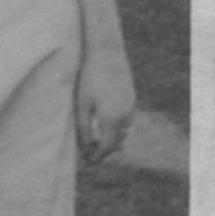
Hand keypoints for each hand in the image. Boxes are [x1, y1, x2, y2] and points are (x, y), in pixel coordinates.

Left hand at [75, 48, 136, 163]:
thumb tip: (85, 147)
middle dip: (105, 152)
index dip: (97, 156)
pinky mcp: (132, 99)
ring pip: (124, 133)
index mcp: (112, 119)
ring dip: (112, 141)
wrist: (107, 53)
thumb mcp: (82, 103)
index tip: (88, 162)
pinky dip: (118, 129)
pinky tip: (107, 126)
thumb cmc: (90, 77)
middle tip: (91, 156)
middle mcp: (125, 117)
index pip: (107, 147)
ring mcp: (131, 108)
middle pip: (117, 143)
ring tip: (97, 144)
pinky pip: (127, 121)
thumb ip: (83, 127)